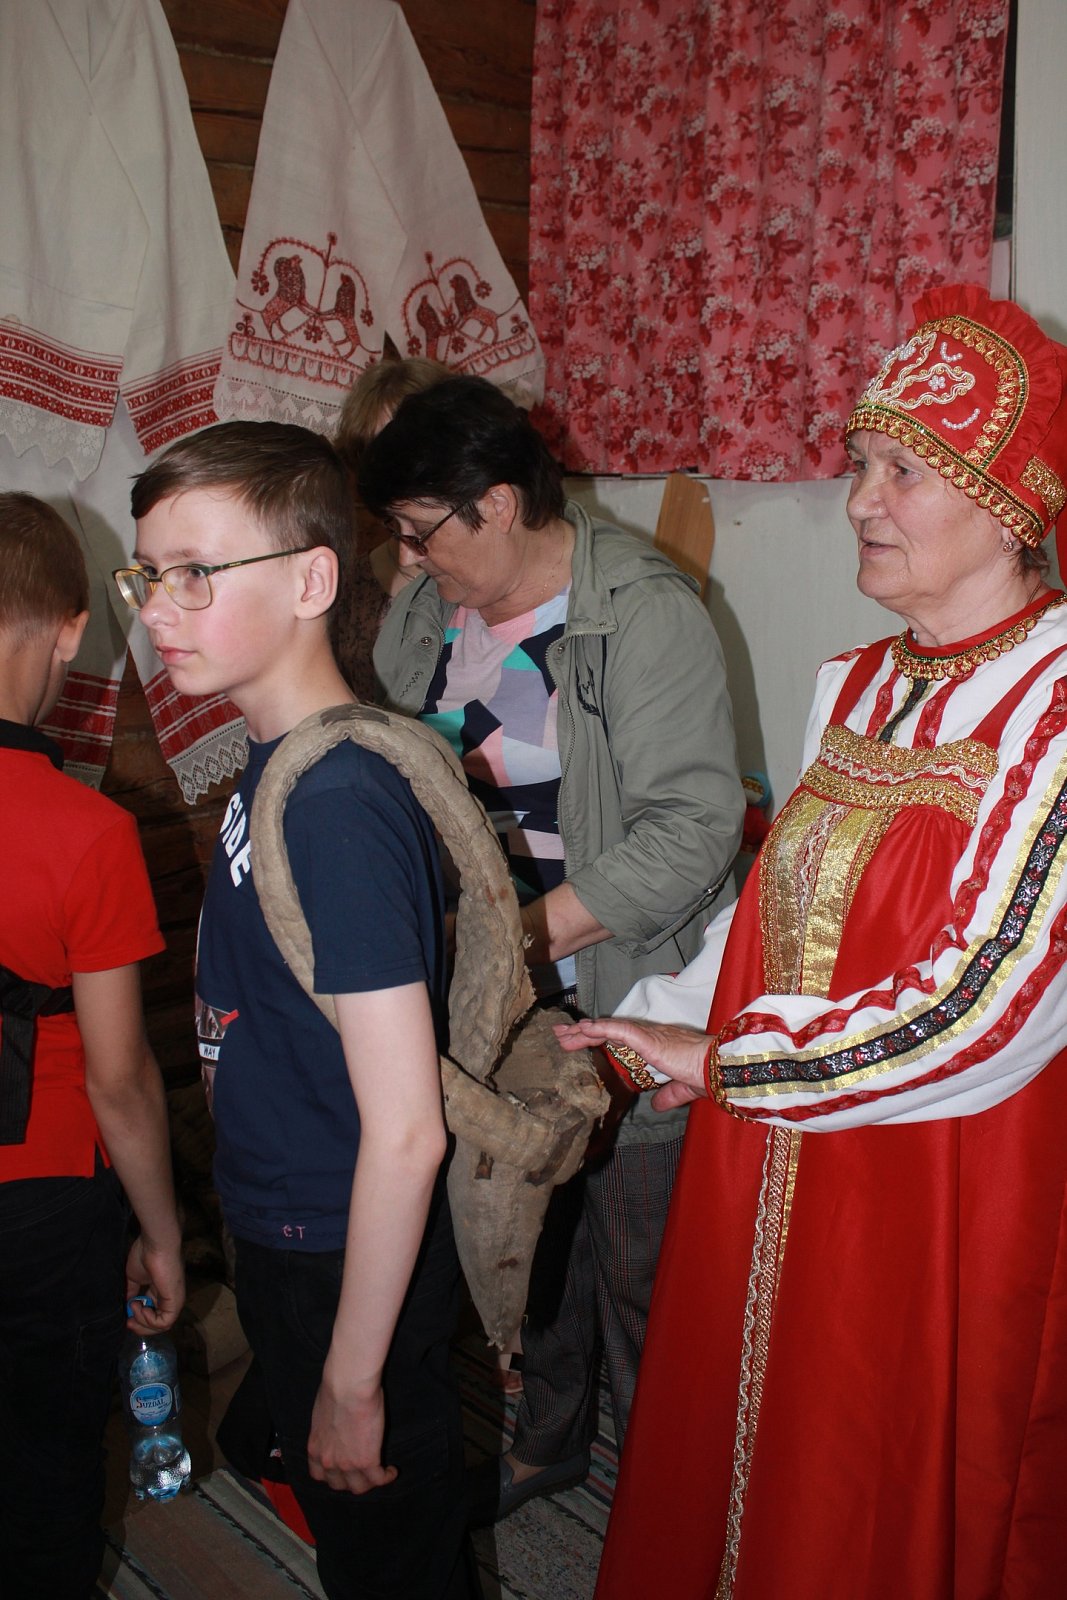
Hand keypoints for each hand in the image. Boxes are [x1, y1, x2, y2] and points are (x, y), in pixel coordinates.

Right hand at [125, 1235, 184, 1330]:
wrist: (156, 1243)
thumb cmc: (145, 1254)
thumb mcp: (134, 1277)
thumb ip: (131, 1292)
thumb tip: (126, 1305)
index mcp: (161, 1291)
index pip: (153, 1314)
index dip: (138, 1318)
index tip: (126, 1316)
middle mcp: (170, 1297)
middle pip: (158, 1323)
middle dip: (140, 1326)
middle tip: (128, 1322)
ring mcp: (175, 1300)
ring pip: (162, 1326)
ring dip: (143, 1322)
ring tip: (134, 1306)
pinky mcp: (176, 1301)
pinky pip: (165, 1322)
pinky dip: (149, 1320)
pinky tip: (141, 1307)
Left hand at [308, 1374, 397, 1495]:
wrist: (348, 1386)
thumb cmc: (336, 1389)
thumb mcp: (323, 1414)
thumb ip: (327, 1429)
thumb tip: (337, 1427)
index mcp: (315, 1448)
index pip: (319, 1475)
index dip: (331, 1476)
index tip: (341, 1470)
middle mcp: (328, 1461)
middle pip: (338, 1485)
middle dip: (350, 1481)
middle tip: (362, 1471)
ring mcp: (347, 1464)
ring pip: (359, 1487)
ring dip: (369, 1483)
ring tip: (380, 1473)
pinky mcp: (367, 1461)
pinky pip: (378, 1479)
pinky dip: (386, 1477)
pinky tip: (392, 1471)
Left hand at [554, 1015, 712, 1108]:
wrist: (719, 1070)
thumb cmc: (705, 1077)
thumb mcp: (681, 1089)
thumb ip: (668, 1095)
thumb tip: (656, 1106)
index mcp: (654, 1046)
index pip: (618, 1040)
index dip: (595, 1039)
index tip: (575, 1042)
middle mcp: (648, 1036)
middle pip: (607, 1032)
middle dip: (581, 1033)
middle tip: (559, 1034)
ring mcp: (647, 1035)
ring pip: (608, 1029)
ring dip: (583, 1030)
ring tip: (562, 1032)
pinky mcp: (648, 1038)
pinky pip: (620, 1030)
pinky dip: (602, 1028)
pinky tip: (585, 1028)